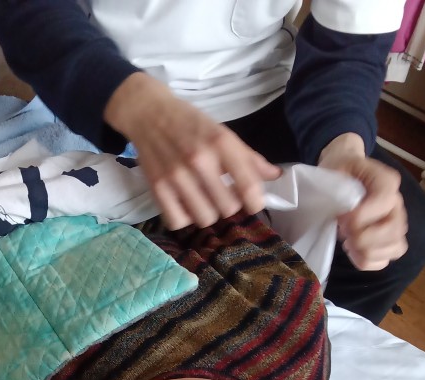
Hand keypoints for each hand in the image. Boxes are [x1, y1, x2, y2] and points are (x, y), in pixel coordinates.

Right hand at [104, 72, 280, 228]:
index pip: (248, 186)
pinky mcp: (157, 187)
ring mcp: (176, 175)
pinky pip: (178, 221)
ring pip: (205, 218)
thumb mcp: (222, 133)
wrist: (148, 113)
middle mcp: (199, 159)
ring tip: (204, 201)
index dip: (256, 203)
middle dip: (229, 206)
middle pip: (228, 208)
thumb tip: (276, 176)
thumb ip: (249, 158)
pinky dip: (184, 218)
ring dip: (208, 213)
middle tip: (223, 196)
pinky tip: (185, 206)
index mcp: (221, 143)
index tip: (252, 203)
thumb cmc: (190, 124)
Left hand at [319, 134, 407, 270]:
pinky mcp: (388, 242)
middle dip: (363, 238)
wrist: (345, 173)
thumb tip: (341, 213)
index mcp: (387, 181)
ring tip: (348, 242)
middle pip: (393, 231)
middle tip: (344, 232)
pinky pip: (384, 261)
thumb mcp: (336, 167)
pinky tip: (353, 251)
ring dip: (365, 251)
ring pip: (394, 248)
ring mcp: (396, 224)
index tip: (340, 218)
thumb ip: (339, 186)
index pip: (384, 202)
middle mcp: (397, 204)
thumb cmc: (340, 172)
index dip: (360, 216)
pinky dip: (366, 261)